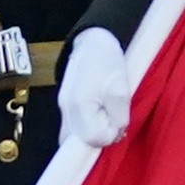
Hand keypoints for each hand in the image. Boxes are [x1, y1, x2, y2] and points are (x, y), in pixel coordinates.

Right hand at [56, 25, 133, 152]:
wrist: (92, 42)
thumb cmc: (107, 62)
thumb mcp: (121, 89)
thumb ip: (119, 116)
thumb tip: (116, 134)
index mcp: (80, 105)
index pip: (93, 139)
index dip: (110, 135)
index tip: (119, 121)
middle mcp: (66, 111)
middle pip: (80, 142)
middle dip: (101, 135)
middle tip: (113, 117)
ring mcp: (63, 109)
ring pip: (76, 136)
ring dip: (94, 131)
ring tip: (107, 112)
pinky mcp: (65, 107)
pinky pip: (74, 127)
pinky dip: (87, 126)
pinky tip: (99, 112)